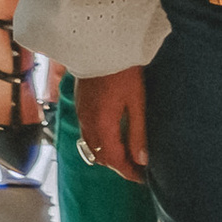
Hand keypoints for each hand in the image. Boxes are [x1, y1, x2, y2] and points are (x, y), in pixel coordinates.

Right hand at [75, 64, 147, 178]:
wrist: (100, 43)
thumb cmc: (122, 70)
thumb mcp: (136, 101)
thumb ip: (138, 132)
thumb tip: (143, 160)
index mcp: (102, 126)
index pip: (115, 161)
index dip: (129, 172)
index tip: (142, 179)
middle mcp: (88, 124)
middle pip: (101, 157)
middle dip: (119, 166)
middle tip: (137, 168)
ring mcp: (81, 114)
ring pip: (92, 147)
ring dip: (108, 155)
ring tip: (127, 155)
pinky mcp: (79, 104)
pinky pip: (87, 133)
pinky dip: (99, 142)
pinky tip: (111, 135)